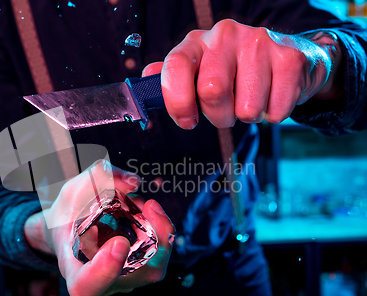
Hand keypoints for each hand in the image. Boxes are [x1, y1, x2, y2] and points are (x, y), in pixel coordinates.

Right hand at [25, 160, 174, 295]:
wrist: (71, 231)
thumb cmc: (68, 217)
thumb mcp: (72, 192)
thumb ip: (97, 178)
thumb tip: (132, 182)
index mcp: (73, 271)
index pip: (86, 286)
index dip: (104, 271)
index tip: (118, 242)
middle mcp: (101, 283)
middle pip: (134, 278)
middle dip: (152, 240)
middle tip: (149, 205)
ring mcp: (124, 280)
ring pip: (154, 267)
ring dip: (158, 230)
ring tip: (142, 203)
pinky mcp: (141, 271)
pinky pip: (159, 256)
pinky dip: (159, 230)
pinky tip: (148, 210)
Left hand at [143, 19, 340, 128]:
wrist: (286, 56)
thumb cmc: (233, 71)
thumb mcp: (197, 70)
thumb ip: (170, 79)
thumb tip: (144, 85)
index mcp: (196, 42)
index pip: (175, 67)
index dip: (177, 101)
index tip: (188, 120)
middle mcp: (225, 35)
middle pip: (212, 92)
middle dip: (218, 116)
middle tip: (226, 110)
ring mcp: (259, 43)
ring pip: (246, 108)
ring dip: (248, 116)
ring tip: (251, 99)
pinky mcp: (289, 58)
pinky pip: (275, 112)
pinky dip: (273, 115)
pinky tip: (272, 95)